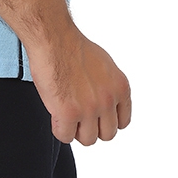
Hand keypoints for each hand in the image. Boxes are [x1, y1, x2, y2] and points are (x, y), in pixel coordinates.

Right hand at [27, 25, 131, 144]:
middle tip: (79, 114)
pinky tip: (55, 113)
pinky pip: (65, 136)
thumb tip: (108, 103)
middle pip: (107, 134)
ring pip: (88, 139)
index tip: (96, 115)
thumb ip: (110, 87)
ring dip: (75, 129)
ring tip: (66, 111)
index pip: (123, 122)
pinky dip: (59, 128)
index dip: (106, 119)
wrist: (54, 38)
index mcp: (121, 87)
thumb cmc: (73, 46)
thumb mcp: (105, 65)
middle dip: (92, 126)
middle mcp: (109, 100)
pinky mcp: (69, 113)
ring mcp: (90, 108)